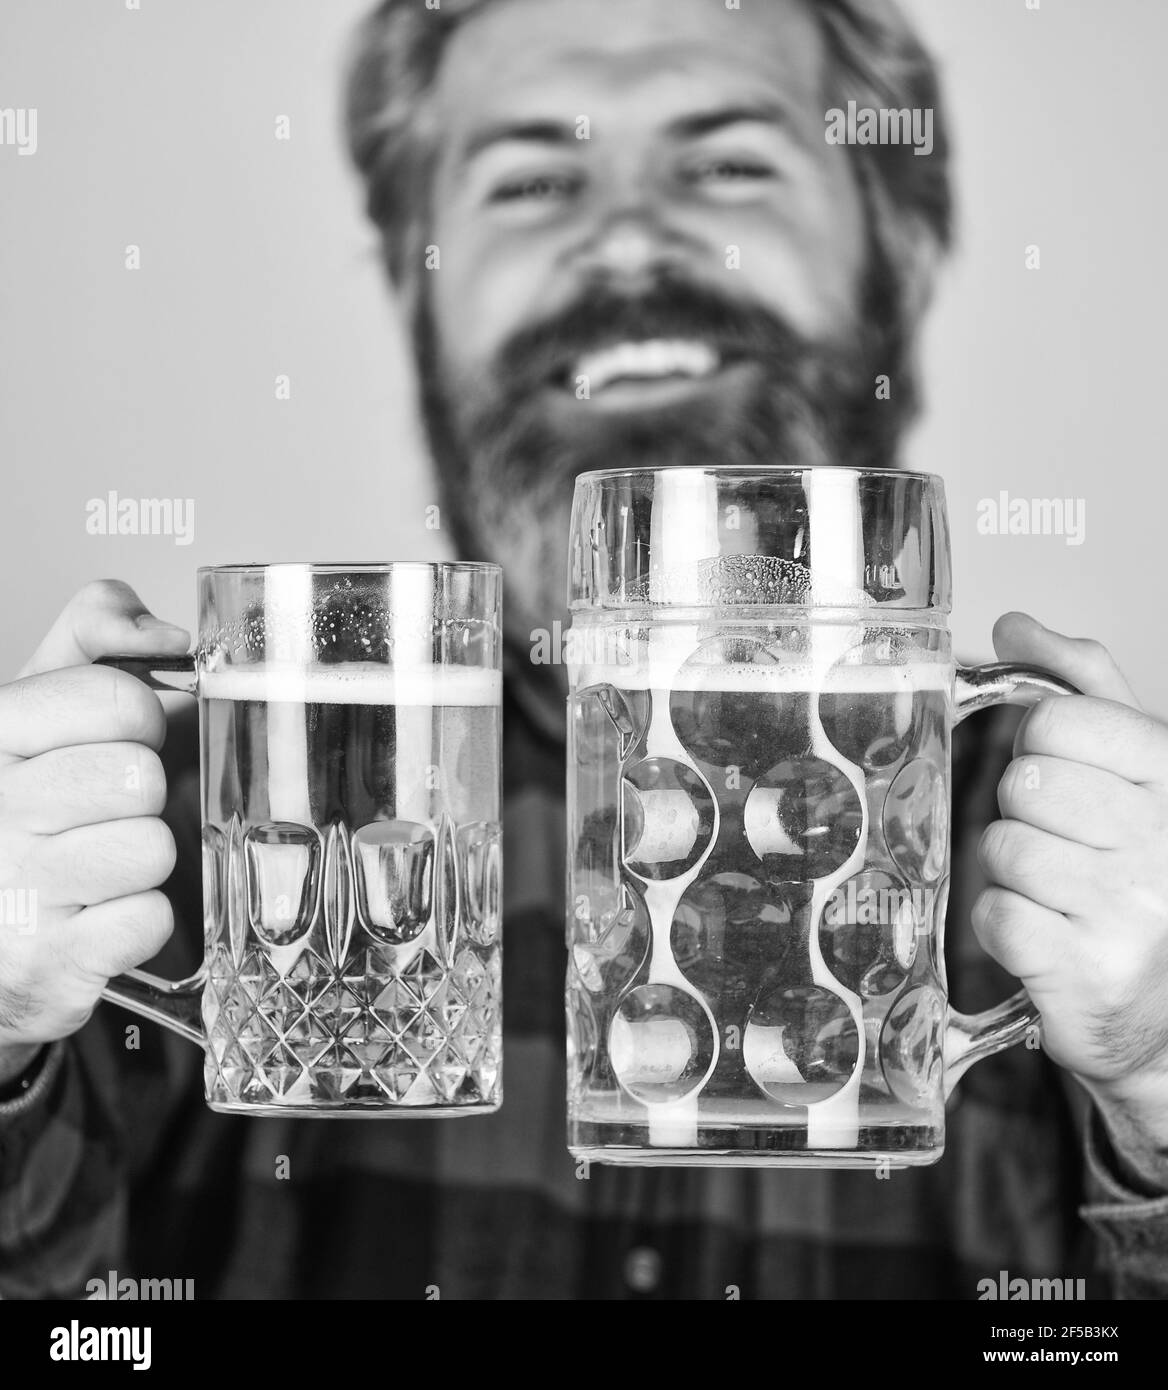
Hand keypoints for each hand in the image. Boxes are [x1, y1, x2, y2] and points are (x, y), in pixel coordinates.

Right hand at [0, 581, 189, 1082]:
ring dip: (146, 857)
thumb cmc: (31, 805)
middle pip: (141, 777)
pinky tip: (103, 914)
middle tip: (107, 811)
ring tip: (103, 864)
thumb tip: (160, 633)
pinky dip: (144, 920)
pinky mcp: (49, 965)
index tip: (121, 738)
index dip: (143, 719)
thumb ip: (96, 636)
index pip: (118, 698)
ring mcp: (13, 893)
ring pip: (152, 847)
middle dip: (145, 793)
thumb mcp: (44, 704)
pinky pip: (153, 919)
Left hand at [974, 612, 1167, 1190]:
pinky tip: (1044, 936)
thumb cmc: (1138, 876)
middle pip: (1022, 784)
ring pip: (1001, 848)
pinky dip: (1002, 925)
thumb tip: (1015, 626)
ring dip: (1012, 874)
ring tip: (1060, 896)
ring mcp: (1130, 908)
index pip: (1055, 721)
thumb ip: (1079, 687)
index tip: (1067, 776)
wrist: (1160, 1006)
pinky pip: (993, 912)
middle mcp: (1163, 838)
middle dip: (1025, 814)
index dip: (1040, 748)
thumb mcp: (1131, 768)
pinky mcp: (1087, 969)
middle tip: (1065, 847)